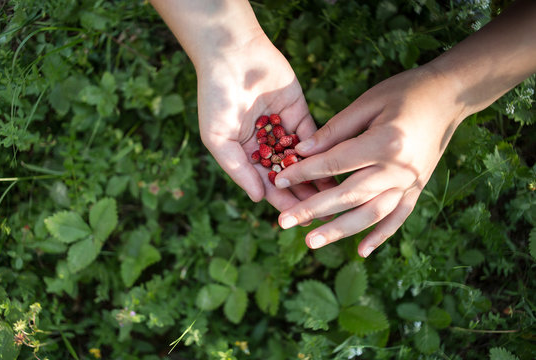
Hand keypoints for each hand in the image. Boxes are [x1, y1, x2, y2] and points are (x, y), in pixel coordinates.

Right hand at [197, 34, 335, 209]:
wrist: (233, 55)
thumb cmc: (216, 97)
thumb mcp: (218, 139)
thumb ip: (238, 169)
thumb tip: (258, 199)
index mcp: (244, 153)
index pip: (265, 183)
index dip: (279, 201)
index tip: (294, 219)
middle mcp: (265, 145)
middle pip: (287, 176)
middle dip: (302, 194)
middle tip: (321, 213)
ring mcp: (283, 129)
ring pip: (302, 160)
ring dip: (316, 178)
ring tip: (333, 198)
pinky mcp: (299, 113)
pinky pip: (312, 137)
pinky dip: (321, 153)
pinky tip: (333, 170)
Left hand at [274, 65, 464, 256]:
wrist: (450, 96)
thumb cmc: (405, 93)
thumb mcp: (368, 102)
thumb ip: (335, 130)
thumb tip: (301, 151)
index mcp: (384, 144)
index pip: (334, 164)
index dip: (304, 172)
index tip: (278, 178)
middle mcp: (397, 170)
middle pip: (347, 196)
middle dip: (312, 210)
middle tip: (283, 222)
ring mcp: (410, 183)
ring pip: (370, 214)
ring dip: (339, 231)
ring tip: (311, 242)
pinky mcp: (418, 189)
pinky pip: (397, 218)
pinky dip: (380, 236)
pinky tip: (361, 251)